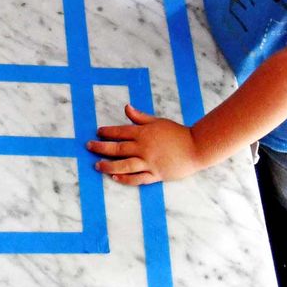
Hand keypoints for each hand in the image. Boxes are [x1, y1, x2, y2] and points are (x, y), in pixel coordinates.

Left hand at [85, 104, 203, 184]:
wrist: (197, 147)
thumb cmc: (177, 133)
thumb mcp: (158, 122)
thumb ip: (140, 117)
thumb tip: (126, 108)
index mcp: (144, 133)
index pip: (120, 132)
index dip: (108, 132)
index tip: (98, 132)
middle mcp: (144, 148)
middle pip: (118, 148)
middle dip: (101, 147)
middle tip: (89, 146)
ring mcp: (149, 162)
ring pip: (124, 165)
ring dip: (108, 165)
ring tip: (97, 165)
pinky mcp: (156, 174)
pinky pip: (137, 178)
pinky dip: (125, 178)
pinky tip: (114, 177)